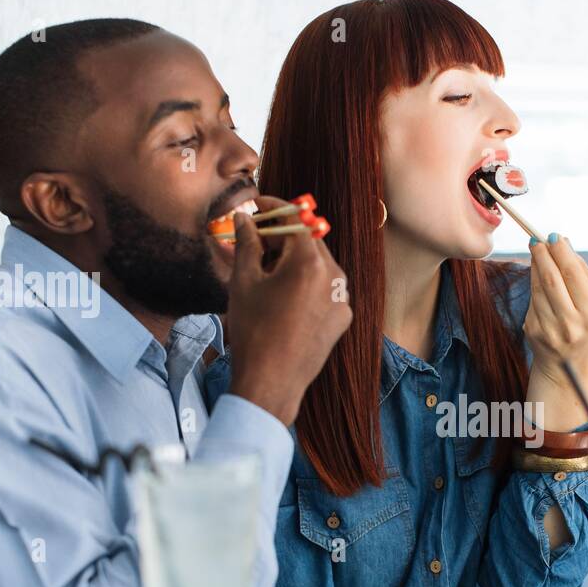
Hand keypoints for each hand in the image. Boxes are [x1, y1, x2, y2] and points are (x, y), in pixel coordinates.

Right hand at [224, 195, 351, 423]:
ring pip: (320, 264)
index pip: (295, 219)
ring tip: (267, 272)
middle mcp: (334, 276)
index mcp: (310, 263)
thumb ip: (247, 243)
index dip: (274, 206)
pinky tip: (285, 297)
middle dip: (283, 236)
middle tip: (256, 240)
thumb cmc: (253, 331)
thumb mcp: (244, 281)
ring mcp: (343, 298)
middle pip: (309, 240)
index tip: (258, 204)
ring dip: (295, 260)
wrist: (271, 382)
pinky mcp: (343, 317)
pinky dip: (308, 283)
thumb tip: (245, 218)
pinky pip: (326, 288)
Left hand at [523, 235, 587, 391]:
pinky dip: (534, 283)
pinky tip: (537, 275)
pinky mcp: (532, 330)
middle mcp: (570, 324)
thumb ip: (584, 275)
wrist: (567, 368)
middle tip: (538, 238)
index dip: (561, 252)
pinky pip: (532, 299)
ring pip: (538, 287)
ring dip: (535, 265)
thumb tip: (563, 243)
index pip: (573, 276)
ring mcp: (548, 329)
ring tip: (537, 250)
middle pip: (552, 279)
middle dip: (543, 255)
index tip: (554, 236)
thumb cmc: (586, 328)